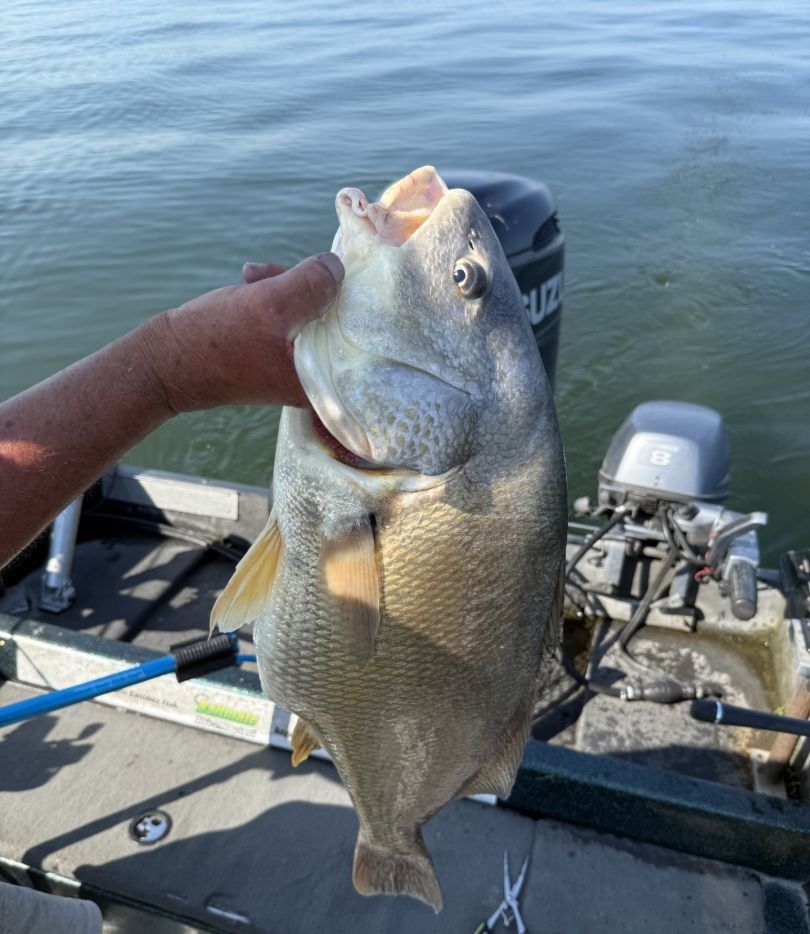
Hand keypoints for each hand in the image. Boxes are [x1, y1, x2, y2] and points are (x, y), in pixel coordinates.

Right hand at [140, 252, 342, 411]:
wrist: (163, 362)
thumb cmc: (215, 342)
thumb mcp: (269, 305)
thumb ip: (312, 284)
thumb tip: (338, 267)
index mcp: (322, 380)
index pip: (360, 338)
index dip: (354, 299)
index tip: (343, 269)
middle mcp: (313, 379)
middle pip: (336, 321)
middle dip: (309, 287)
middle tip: (278, 272)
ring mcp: (293, 367)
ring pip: (310, 313)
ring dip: (287, 286)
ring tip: (255, 275)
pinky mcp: (275, 354)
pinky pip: (290, 318)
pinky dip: (274, 296)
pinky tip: (253, 281)